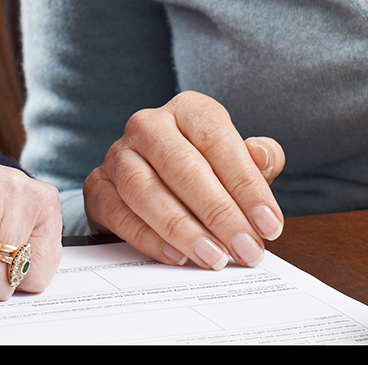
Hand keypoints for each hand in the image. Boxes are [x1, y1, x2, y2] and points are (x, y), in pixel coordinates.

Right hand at [83, 91, 284, 269]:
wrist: (152, 179)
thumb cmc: (205, 169)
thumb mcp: (236, 159)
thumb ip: (259, 159)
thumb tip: (264, 157)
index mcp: (188, 110)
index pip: (217, 141)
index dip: (246, 185)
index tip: (269, 225)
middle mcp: (148, 125)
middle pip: (181, 166)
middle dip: (218, 212)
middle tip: (245, 248)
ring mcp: (117, 155)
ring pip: (144, 190)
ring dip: (182, 228)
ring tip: (214, 257)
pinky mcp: (98, 187)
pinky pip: (119, 214)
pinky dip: (149, 239)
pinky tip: (178, 256)